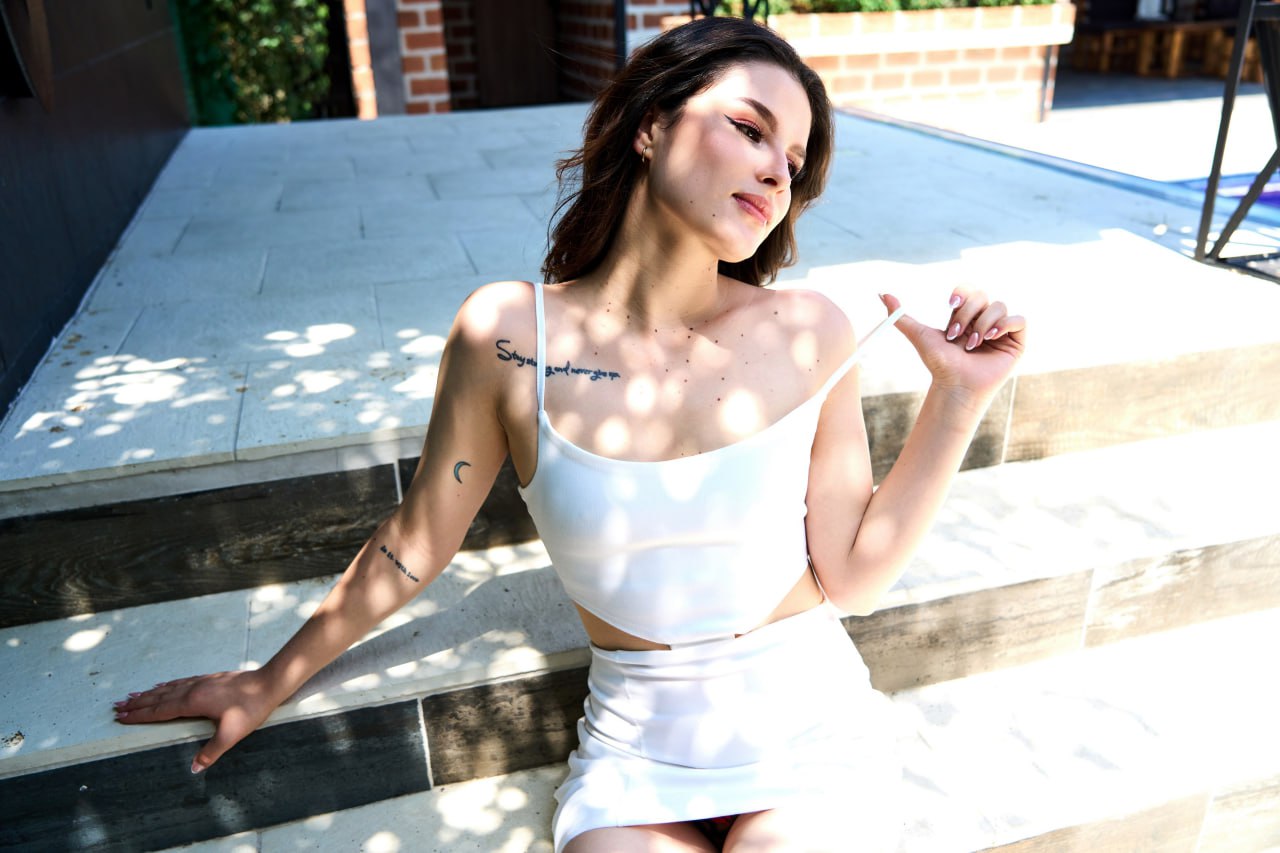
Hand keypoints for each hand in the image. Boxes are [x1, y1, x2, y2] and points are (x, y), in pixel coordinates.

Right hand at [113, 670, 277, 772]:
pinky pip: (181, 681)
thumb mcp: (231, 734)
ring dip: (149, 693)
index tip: (121, 717)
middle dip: (138, 703)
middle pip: (159, 697)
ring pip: (169, 688)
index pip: (160, 711)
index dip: (140, 715)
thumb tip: (192, 769)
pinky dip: (167, 685)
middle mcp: (193, 689)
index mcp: (194, 702)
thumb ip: (211, 752)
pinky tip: (164, 685)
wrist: (269, 683)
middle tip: (117, 706)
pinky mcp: (210, 679)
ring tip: (133, 696)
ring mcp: (202, 682)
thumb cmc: (251, 708)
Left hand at [881, 289, 1025, 405]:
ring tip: (972, 344)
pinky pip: (1019, 320)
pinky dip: (1006, 324)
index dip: (962, 294)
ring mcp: (1001, 331)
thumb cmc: (939, 365)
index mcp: (966, 316)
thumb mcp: (919, 336)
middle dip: (968, 314)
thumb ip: (901, 316)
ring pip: (999, 306)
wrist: (955, 387)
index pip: (969, 291)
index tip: (949, 305)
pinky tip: (992, 337)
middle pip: (983, 296)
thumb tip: (882, 294)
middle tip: (956, 335)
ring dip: (983, 324)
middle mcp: (984, 321)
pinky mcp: (1016, 342)